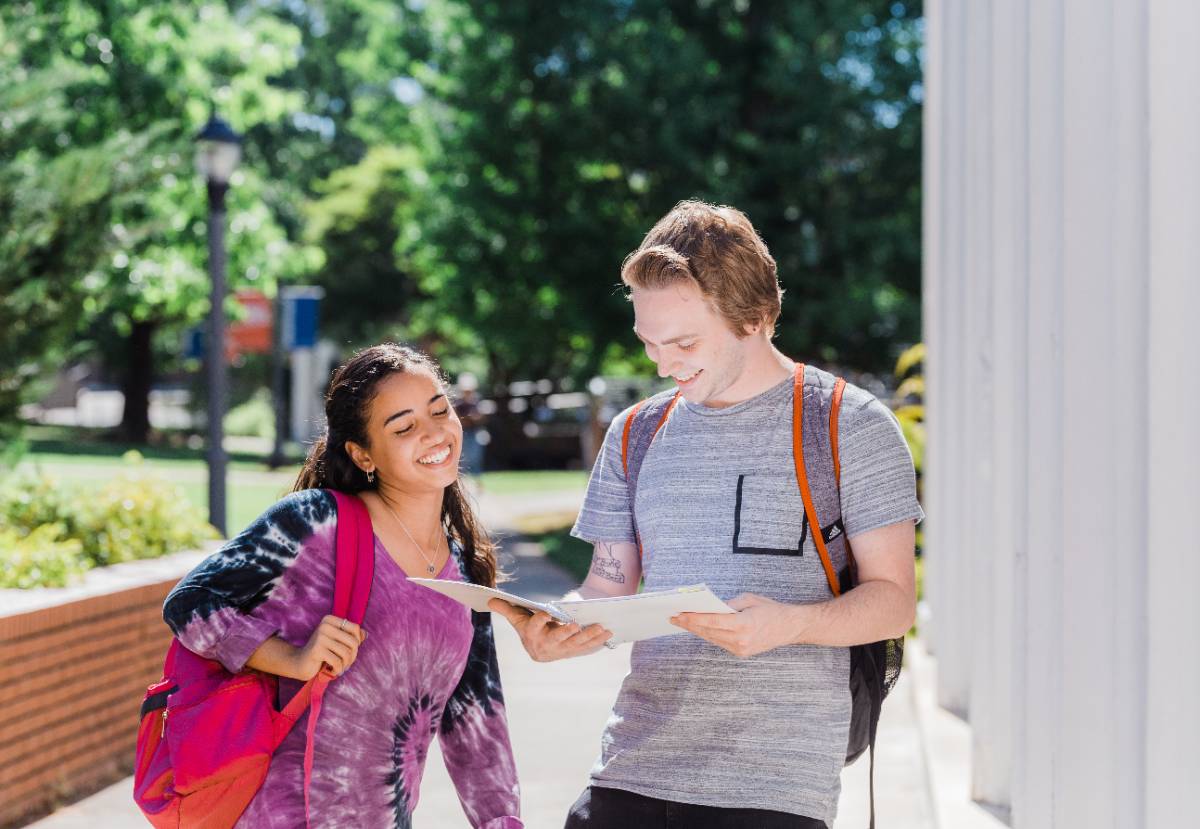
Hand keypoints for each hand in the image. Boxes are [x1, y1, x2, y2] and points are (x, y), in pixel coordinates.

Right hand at [292, 615, 366, 679]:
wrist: (299, 663)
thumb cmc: (321, 652)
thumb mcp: (336, 641)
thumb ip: (350, 637)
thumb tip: (365, 634)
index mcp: (330, 619)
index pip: (355, 628)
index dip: (357, 642)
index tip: (350, 651)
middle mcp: (325, 625)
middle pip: (353, 642)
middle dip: (353, 656)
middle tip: (346, 663)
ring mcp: (320, 637)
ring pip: (346, 653)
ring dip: (345, 664)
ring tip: (340, 668)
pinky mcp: (317, 650)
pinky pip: (337, 662)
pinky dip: (338, 669)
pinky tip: (333, 670)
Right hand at [487, 599, 611, 661]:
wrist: (540, 647)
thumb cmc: (530, 626)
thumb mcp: (518, 617)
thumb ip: (507, 608)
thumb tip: (489, 598)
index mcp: (531, 636)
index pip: (533, 628)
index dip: (539, 621)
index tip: (545, 613)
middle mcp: (546, 647)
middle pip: (557, 640)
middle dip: (567, 633)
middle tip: (576, 625)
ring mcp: (561, 651)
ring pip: (576, 645)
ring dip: (589, 637)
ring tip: (602, 627)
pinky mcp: (574, 652)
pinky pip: (587, 648)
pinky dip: (598, 641)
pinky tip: (609, 634)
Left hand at [670, 593, 801, 657]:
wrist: (790, 627)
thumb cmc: (771, 609)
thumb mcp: (749, 599)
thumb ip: (728, 604)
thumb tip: (708, 607)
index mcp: (743, 624)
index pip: (711, 621)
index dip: (692, 619)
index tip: (678, 614)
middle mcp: (740, 640)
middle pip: (708, 632)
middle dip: (689, 624)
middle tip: (673, 617)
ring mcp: (741, 649)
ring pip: (712, 638)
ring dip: (696, 630)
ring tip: (681, 622)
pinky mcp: (741, 653)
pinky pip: (719, 642)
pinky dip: (708, 634)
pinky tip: (698, 628)